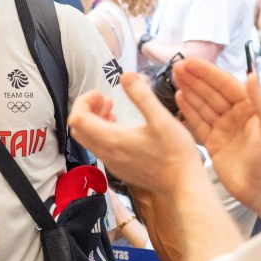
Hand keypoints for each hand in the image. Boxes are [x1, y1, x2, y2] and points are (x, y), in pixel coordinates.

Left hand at [68, 73, 201, 193]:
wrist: (183, 185)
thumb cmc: (175, 153)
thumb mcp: (161, 118)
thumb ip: (141, 95)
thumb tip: (126, 75)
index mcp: (113, 140)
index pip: (78, 119)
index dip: (84, 101)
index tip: (101, 93)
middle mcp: (107, 153)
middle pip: (78, 130)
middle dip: (86, 109)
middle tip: (104, 98)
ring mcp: (112, 163)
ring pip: (88, 139)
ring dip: (94, 120)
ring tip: (111, 107)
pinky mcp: (120, 168)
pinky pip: (100, 148)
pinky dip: (102, 132)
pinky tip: (120, 125)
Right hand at [173, 58, 260, 221]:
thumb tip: (252, 75)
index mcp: (252, 107)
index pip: (225, 84)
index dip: (207, 72)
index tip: (189, 62)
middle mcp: (237, 115)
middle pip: (211, 92)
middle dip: (194, 79)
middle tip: (176, 67)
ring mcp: (224, 129)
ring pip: (203, 105)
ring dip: (189, 91)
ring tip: (173, 79)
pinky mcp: (214, 144)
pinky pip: (198, 124)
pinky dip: (188, 111)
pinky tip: (178, 99)